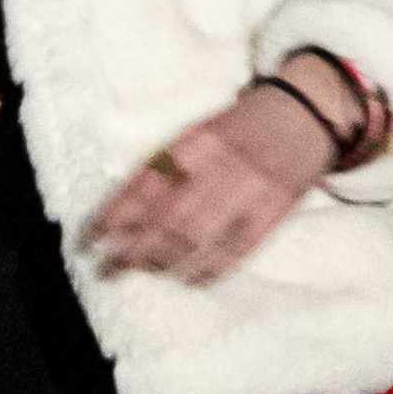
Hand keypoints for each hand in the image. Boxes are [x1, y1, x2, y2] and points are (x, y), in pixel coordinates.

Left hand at [80, 75, 336, 283]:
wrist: (305, 114)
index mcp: (192, 143)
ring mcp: (248, 190)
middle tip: (106, 269)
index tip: (88, 239)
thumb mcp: (198, 133)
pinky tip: (188, 279)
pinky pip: (237, 248)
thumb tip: (122, 211)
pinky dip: (210, 268)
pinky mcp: (274, 210)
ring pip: (196, 237)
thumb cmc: (240, 127)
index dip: (112, 216)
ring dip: (163, 261)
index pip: (142, 186)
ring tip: (140, 272)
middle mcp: (217, 166)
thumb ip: (167, 166)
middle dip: (130, 249)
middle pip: (165, 218)